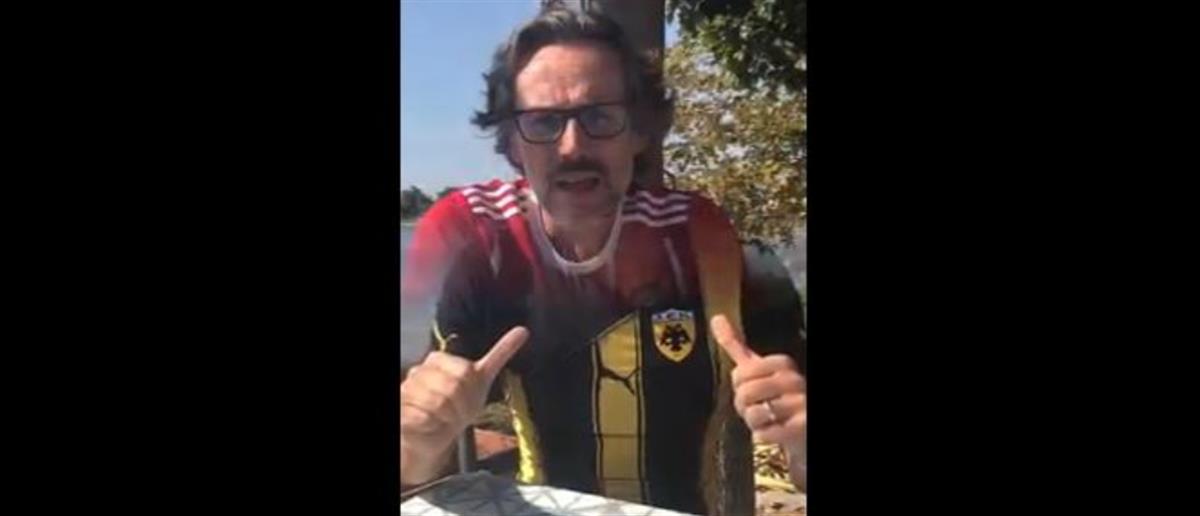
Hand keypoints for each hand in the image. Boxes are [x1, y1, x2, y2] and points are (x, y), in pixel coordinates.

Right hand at [400, 326, 528, 483]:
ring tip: (443, 420)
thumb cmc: (458, 407)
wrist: (435, 436)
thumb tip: (523, 330)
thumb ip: (499, 353)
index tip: (469, 402)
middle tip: (456, 415)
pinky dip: (432, 426)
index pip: (465, 371)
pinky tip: (429, 424)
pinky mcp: (401, 407)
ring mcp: (408, 388)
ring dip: (447, 419)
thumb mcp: (481, 381)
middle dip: (461, 407)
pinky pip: (423, 417)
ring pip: (439, 404)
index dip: (471, 391)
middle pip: (454, 387)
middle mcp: (420, 370)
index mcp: (439, 360)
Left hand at [711, 315, 805, 448]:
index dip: (740, 387)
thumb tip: (716, 318)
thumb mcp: (759, 370)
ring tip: (769, 420)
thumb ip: (737, 345)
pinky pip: (764, 434)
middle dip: (745, 406)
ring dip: (755, 423)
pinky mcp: (801, 428)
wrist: (803, 428)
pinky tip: (775, 432)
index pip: (740, 373)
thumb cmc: (777, 397)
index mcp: (782, 363)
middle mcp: (794, 380)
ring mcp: (799, 404)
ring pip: (754, 414)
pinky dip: (763, 436)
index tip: (754, 389)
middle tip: (759, 407)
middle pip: (744, 394)